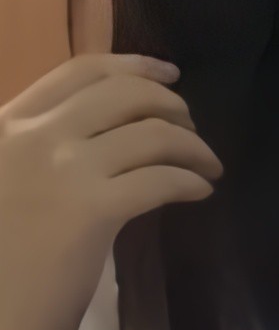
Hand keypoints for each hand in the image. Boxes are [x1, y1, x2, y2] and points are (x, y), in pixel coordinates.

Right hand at [0, 54, 222, 329]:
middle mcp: (30, 135)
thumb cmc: (0, 263)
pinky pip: (160, 178)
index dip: (132, 66)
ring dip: (191, 144)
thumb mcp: (5, 182)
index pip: (78, 72)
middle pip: (123, 93)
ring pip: (150, 132)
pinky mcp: (91, 209)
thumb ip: (35, 151)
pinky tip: (201, 192)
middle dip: (170, 103)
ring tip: (207, 165)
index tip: (167, 74)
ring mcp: (60, 169)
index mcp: (4, 124)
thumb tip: (100, 134)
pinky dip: (190, 181)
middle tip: (192, 124)